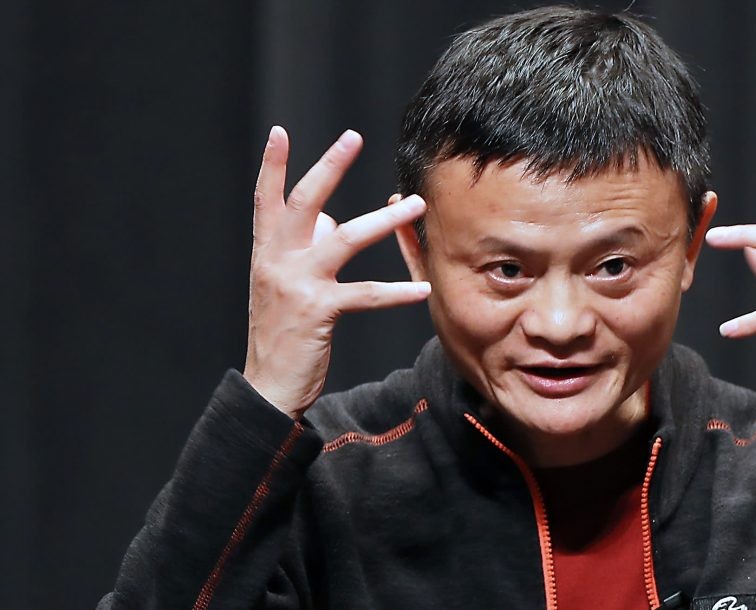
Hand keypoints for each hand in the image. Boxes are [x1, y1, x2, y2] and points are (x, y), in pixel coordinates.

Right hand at [244, 126, 430, 417]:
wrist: (268, 386)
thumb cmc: (282, 333)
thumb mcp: (283, 285)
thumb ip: (303, 249)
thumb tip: (329, 218)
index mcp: (266, 253)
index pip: (266, 199)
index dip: (273, 165)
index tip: (279, 132)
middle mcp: (277, 262)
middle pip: (305, 204)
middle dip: (330, 167)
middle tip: (353, 136)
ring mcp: (296, 285)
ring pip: (345, 240)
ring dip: (385, 220)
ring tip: (416, 204)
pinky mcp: (318, 312)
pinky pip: (365, 294)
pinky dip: (397, 292)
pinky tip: (423, 289)